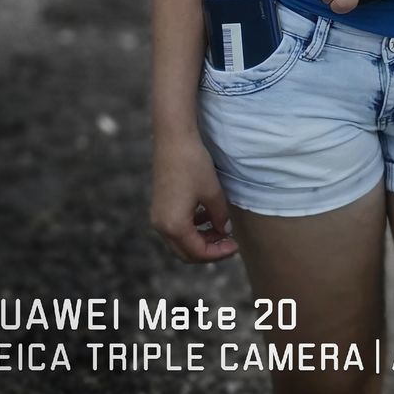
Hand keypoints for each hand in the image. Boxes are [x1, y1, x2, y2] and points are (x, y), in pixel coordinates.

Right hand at [151, 133, 238, 262]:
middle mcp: (161, 226)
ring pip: (180, 240)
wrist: (173, 139)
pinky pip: (175, 227)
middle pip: (186, 252)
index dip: (218, 253)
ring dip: (200, 239)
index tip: (235, 245)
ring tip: (221, 228)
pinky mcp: (159, 206)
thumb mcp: (213, 192)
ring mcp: (158, 216)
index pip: (198, 252)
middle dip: (208, 250)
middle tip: (228, 242)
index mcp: (174, 226)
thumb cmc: (193, 164)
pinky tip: (207, 216)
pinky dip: (191, 228)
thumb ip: (219, 217)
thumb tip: (224, 231)